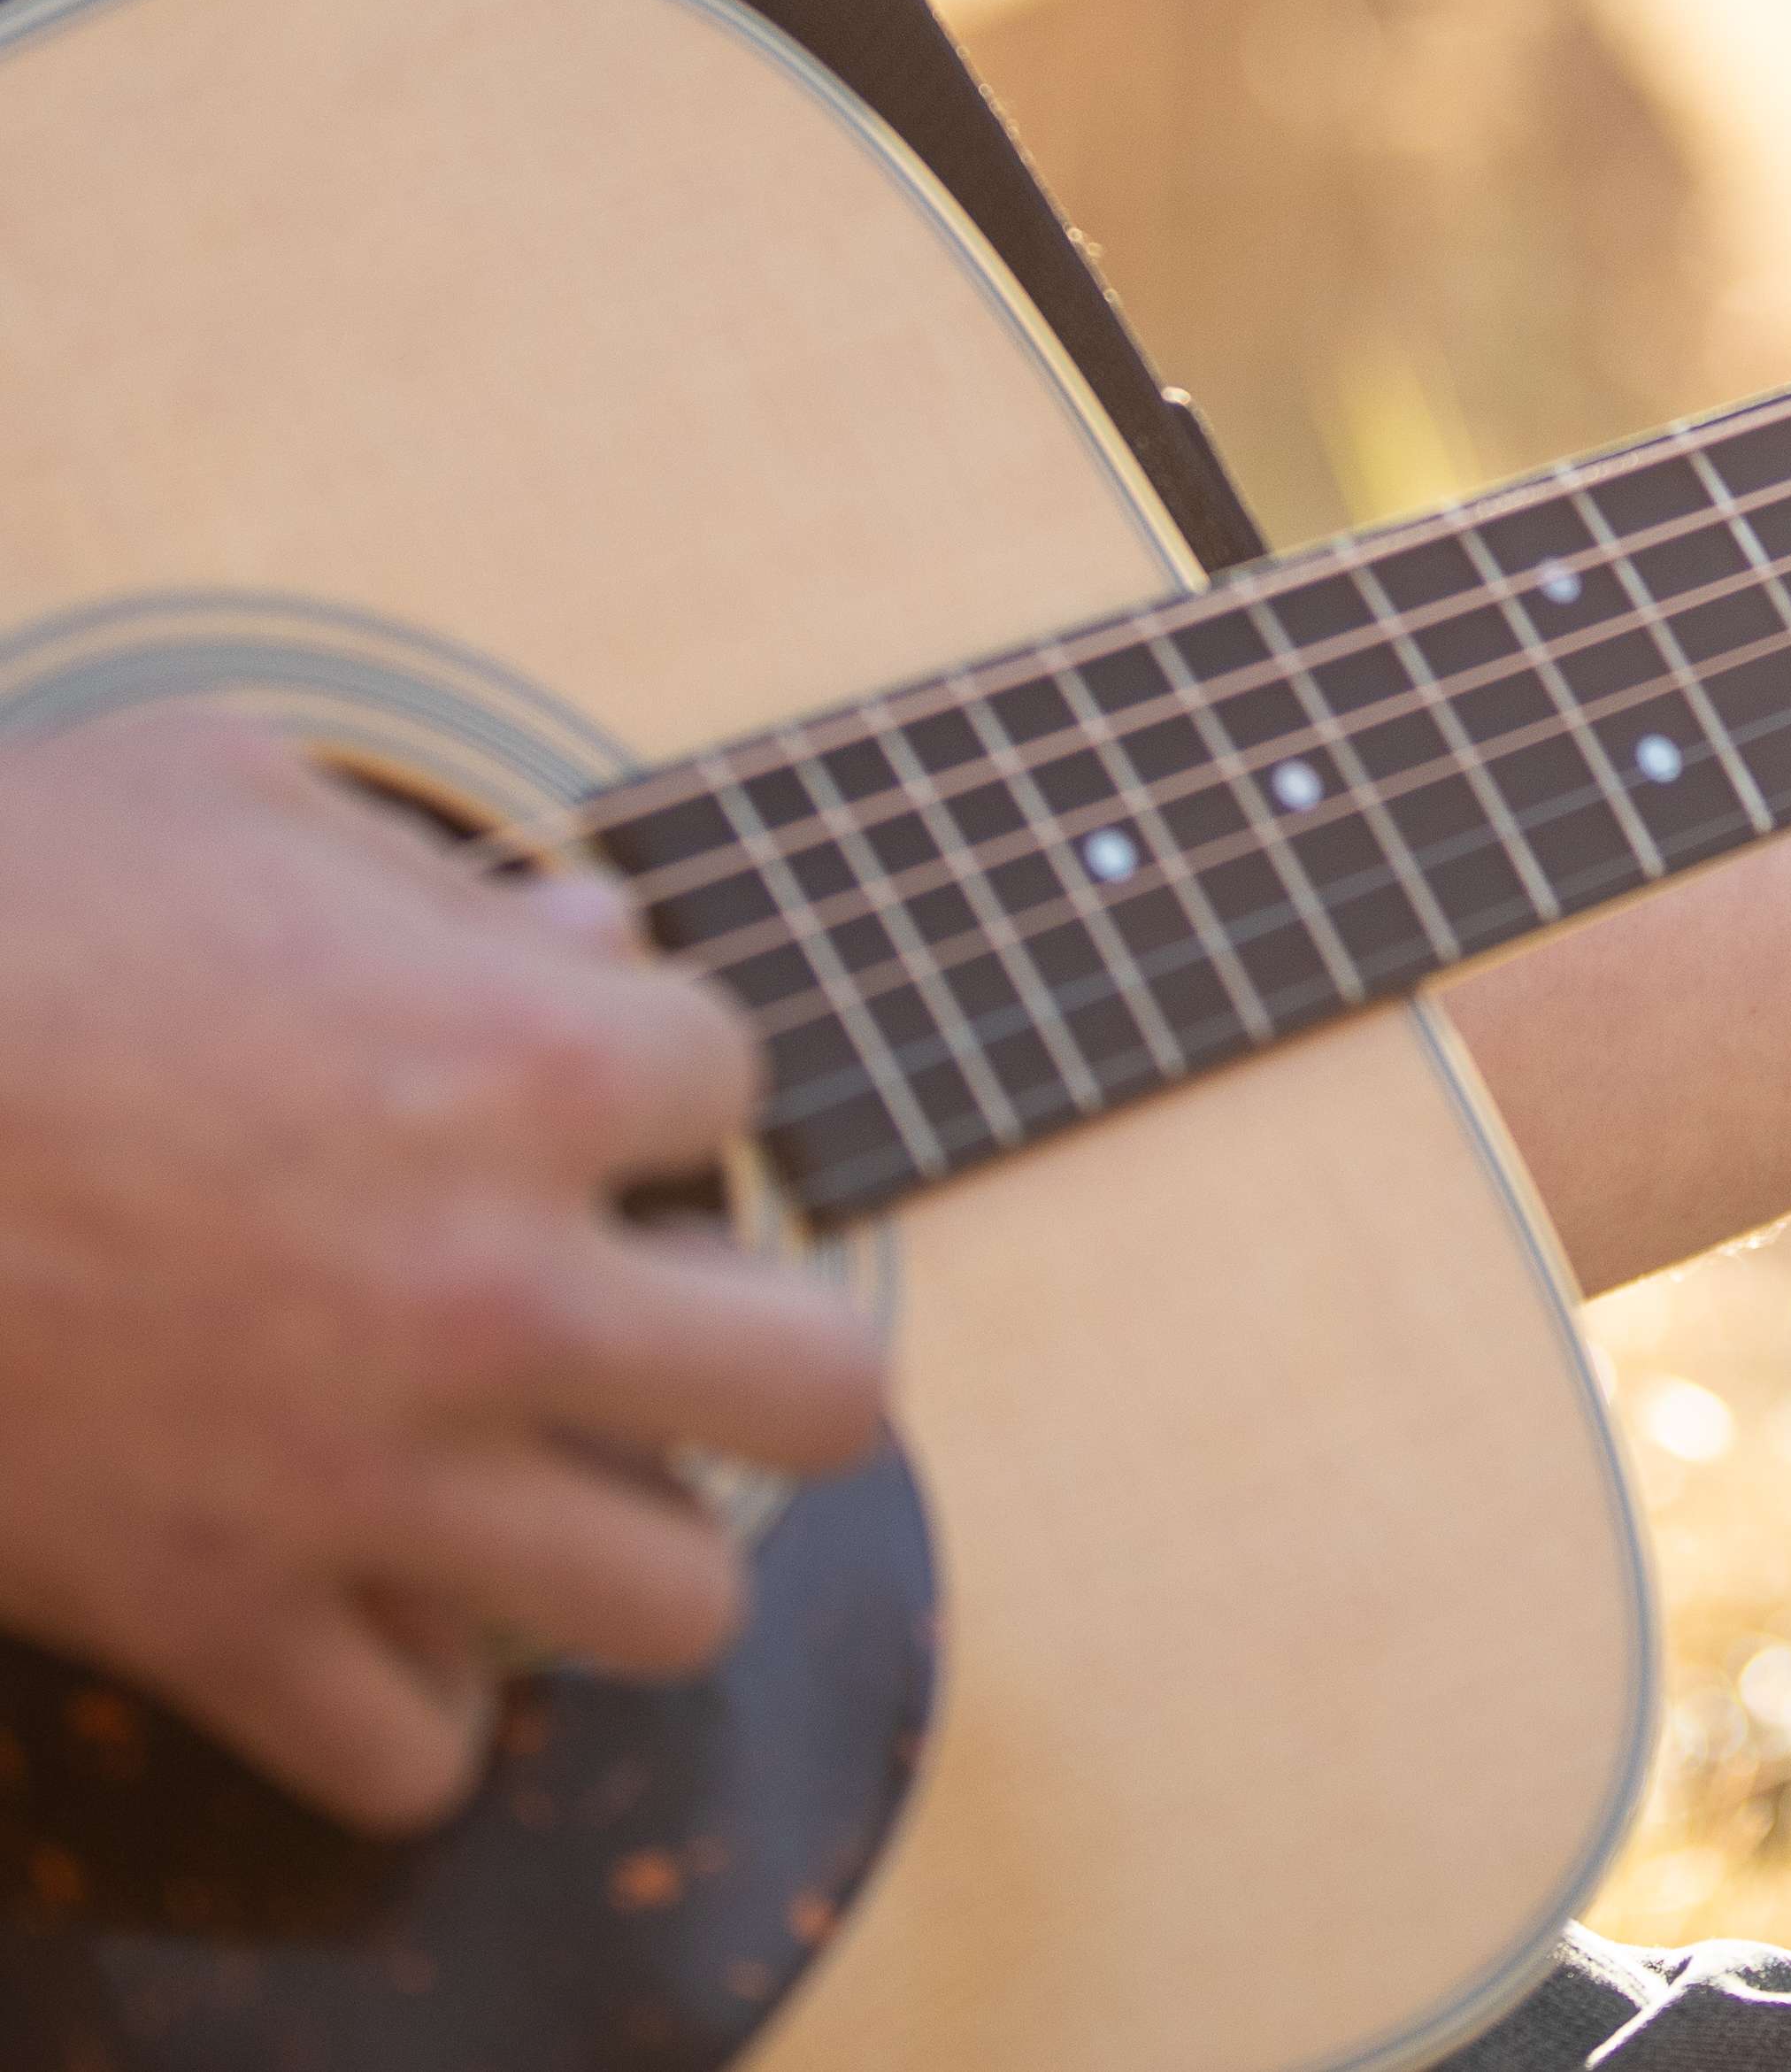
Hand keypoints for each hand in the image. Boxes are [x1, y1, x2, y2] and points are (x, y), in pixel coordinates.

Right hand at [0, 710, 886, 1831]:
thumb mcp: (209, 797)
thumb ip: (429, 874)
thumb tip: (594, 934)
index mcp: (524, 1061)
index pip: (734, 1082)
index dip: (639, 1071)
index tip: (545, 1073)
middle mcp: (495, 1288)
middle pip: (824, 1396)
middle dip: (764, 1356)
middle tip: (665, 1327)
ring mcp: (362, 1474)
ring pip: (671, 1601)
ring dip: (626, 1545)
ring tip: (545, 1484)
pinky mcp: (207, 1615)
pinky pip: (413, 1752)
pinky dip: (407, 1705)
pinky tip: (367, 1612)